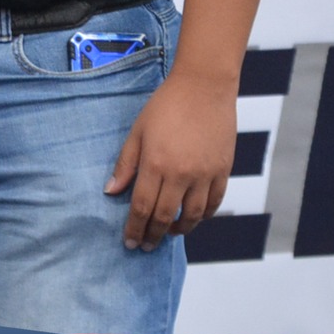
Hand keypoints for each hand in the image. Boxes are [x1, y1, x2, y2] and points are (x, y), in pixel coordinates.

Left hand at [103, 71, 235, 250]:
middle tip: (145, 246)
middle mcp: (181, 174)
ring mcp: (205, 174)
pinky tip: (192, 216)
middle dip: (153, 236)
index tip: (129, 242)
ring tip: (168, 232)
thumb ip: (125, 164)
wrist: (204, 87)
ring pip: (192, 216)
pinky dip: (202, 216)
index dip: (134, 229)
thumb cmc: (166, 106)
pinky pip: (213, 203)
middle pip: (165, 217)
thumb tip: (111, 192)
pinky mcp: (222, 171)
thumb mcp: (137, 131)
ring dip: (179, 229)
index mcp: (155, 164)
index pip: (142, 208)